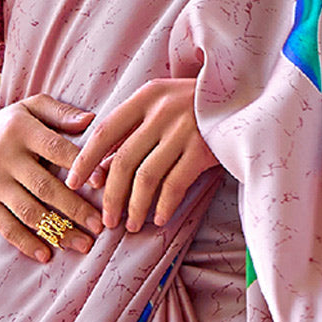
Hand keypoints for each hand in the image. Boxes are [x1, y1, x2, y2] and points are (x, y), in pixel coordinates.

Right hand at [0, 93, 104, 262]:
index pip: (56, 149)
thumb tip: (92, 120)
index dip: (81, 167)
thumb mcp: (32, 108)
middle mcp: (4, 157)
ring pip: (29, 212)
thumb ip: (61, 113)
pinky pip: (7, 227)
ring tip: (84, 244)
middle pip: (45, 187)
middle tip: (101, 226)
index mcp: (22, 130)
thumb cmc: (11, 124)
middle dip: (75, 209)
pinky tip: (47, 255)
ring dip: (58, 231)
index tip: (104, 184)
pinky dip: (27, 243)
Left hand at [65, 78, 217, 232]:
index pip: (105, 131)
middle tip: (107, 220)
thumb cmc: (200, 106)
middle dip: (111, 196)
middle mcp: (162, 111)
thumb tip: (101, 168)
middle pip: (123, 160)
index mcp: (147, 96)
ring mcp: (185, 130)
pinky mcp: (204, 149)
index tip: (73, 183)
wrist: (248, 100)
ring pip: (147, 177)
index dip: (86, 160)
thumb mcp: (164, 104)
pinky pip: (175, 184)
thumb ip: (134, 128)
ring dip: (135, 206)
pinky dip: (164, 205)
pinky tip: (159, 218)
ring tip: (130, 225)